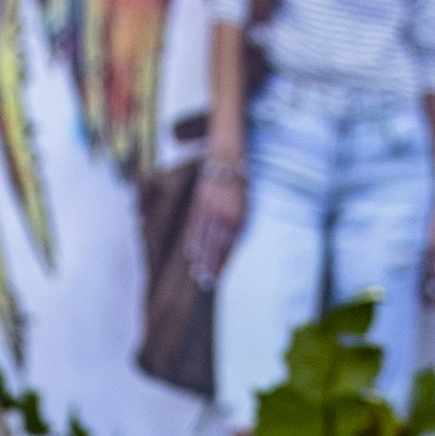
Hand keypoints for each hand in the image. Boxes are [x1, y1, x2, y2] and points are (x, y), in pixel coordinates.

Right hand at [191, 155, 247, 276]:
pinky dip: (194, 240)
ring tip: (196, 274)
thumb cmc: (238, 176)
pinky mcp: (203, 201)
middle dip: (213, 265)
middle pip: (219, 246)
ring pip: (207, 239)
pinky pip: (197, 224)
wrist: (229, 152)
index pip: (231, 244)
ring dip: (203, 258)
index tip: (217, 276)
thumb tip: (232, 236)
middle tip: (206, 284)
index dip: (223, 261)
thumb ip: (237, 218)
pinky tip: (190, 252)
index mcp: (239, 215)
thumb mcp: (244, 199)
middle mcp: (228, 215)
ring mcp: (214, 209)